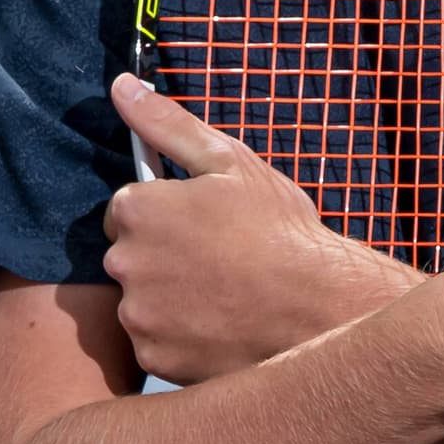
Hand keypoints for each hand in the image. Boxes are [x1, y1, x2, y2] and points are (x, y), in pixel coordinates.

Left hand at [101, 75, 408, 383]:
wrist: (321, 308)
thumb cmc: (281, 231)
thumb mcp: (229, 162)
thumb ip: (167, 124)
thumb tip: (122, 86)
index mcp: (139, 209)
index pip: (127, 209)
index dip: (166, 216)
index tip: (201, 226)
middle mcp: (126, 262)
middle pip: (130, 256)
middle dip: (163, 257)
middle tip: (218, 262)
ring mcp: (139, 314)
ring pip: (142, 302)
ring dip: (170, 299)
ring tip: (224, 296)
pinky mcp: (155, 357)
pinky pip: (156, 343)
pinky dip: (181, 338)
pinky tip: (221, 326)